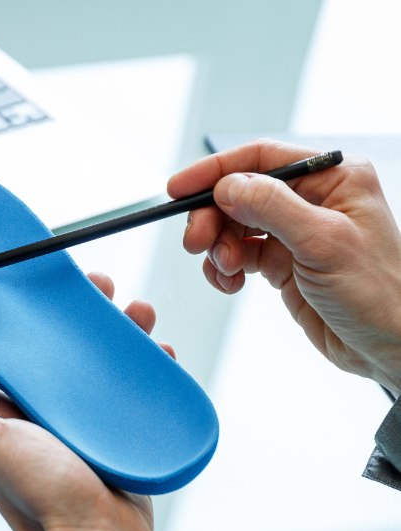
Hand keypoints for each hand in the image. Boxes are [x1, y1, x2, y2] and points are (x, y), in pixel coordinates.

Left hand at [0, 274, 170, 530]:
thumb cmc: (36, 500)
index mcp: (6, 414)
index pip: (16, 354)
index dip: (31, 320)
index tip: (48, 288)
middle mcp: (44, 418)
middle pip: (65, 353)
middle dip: (85, 317)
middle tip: (105, 289)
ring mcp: (85, 427)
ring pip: (104, 367)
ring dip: (122, 334)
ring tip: (140, 313)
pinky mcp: (122, 438)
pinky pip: (136, 393)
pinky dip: (149, 368)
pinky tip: (160, 351)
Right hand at [172, 139, 400, 394]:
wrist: (389, 344)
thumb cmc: (379, 292)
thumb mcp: (322, 242)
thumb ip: (271, 208)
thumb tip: (227, 186)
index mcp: (333, 178)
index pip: (261, 159)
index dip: (215, 171)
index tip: (179, 189)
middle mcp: (313, 199)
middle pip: (239, 194)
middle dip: (212, 218)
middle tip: (196, 244)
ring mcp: (296, 232)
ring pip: (234, 226)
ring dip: (218, 248)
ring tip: (226, 271)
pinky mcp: (284, 263)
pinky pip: (239, 255)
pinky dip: (225, 269)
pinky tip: (231, 284)